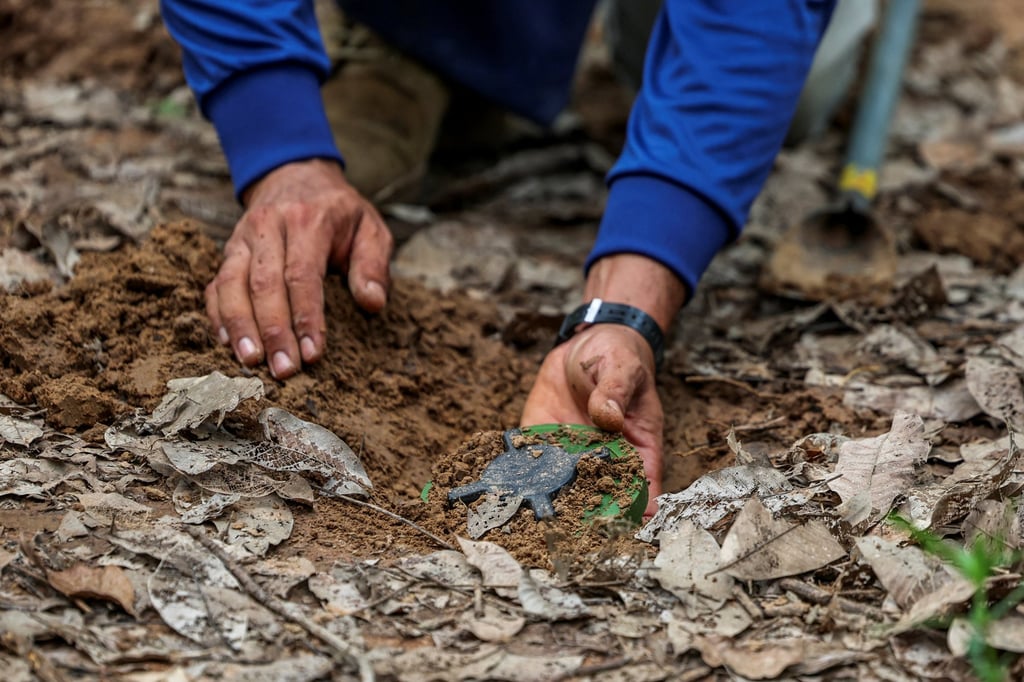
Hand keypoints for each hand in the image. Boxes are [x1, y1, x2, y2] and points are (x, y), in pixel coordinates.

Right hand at [206, 159, 393, 378]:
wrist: (296, 176)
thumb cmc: (339, 213)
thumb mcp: (370, 227)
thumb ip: (374, 264)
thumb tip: (373, 302)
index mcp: (307, 220)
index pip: (302, 274)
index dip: (306, 316)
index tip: (313, 352)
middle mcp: (268, 227)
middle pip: (264, 284)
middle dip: (273, 331)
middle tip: (284, 370)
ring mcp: (242, 239)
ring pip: (232, 285)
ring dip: (240, 327)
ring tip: (251, 363)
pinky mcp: (228, 253)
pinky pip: (216, 286)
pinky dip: (218, 316)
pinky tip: (228, 344)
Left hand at [520, 254, 689, 514]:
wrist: (586, 344)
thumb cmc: (617, 357)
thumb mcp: (622, 368)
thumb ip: (615, 391)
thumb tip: (608, 417)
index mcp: (637, 447)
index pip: (640, 487)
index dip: (633, 509)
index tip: (620, 526)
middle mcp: (603, 457)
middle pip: (599, 496)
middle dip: (584, 517)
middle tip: (567, 532)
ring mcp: (571, 452)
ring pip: (561, 486)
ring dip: (546, 503)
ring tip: (529, 523)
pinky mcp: (542, 437)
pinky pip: (530, 459)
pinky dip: (518, 474)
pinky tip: (504, 489)